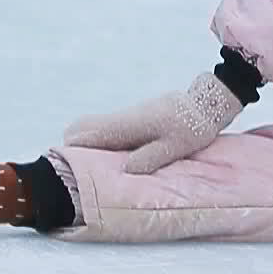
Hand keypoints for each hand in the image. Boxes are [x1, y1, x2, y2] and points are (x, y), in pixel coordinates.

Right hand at [63, 73, 243, 173]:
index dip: (70, 149)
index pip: (85, 132)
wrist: (208, 103)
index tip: (64, 165)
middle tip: (77, 169)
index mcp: (128, 125)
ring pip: (95, 127)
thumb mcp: (174, 147)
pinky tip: (113, 157)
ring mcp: (129, 116)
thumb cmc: (193, 126)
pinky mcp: (136, 117)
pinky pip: (110, 128)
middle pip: (82, 127)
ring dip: (89, 144)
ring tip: (92, 167)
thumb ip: (149, 158)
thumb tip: (125, 170)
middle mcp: (123, 118)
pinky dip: (103, 140)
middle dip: (74, 146)